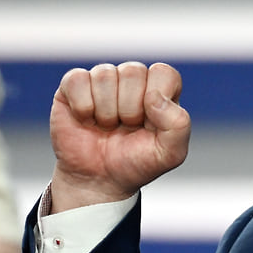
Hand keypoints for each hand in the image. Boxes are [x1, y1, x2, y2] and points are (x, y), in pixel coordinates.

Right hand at [49, 62, 190, 211]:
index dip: (155, 99)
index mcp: (160, 90)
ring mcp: (104, 81)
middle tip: (125, 128)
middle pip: (133, 71)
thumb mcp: (170, 154)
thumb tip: (153, 96)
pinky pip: (77, 79)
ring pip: (104, 74)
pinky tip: (86, 120)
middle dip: (129, 109)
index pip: (163, 72)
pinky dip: (83, 106)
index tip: (149, 123)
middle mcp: (133, 80)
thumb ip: (178, 124)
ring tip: (107, 126)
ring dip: (106, 110)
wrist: (98, 182)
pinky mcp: (74, 86)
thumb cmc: (137, 163)